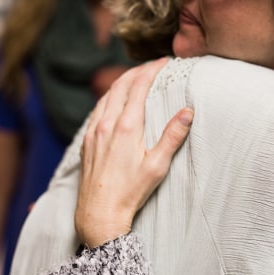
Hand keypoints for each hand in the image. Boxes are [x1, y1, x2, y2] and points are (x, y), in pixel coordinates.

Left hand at [76, 58, 192, 247]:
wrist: (98, 213)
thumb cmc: (131, 192)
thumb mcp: (157, 166)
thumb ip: (173, 136)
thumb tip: (188, 111)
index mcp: (126, 127)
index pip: (139, 86)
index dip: (152, 69)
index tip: (164, 61)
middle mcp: (107, 124)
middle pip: (120, 85)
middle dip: (137, 71)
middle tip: (151, 65)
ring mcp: (94, 131)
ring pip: (106, 95)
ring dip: (121, 82)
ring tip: (135, 77)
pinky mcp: (86, 141)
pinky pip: (97, 109)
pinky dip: (108, 97)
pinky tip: (114, 101)